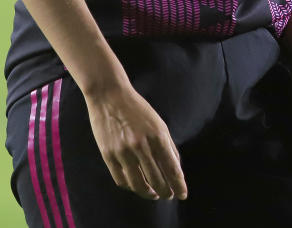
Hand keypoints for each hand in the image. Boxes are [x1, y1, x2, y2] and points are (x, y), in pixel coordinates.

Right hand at [82, 82, 187, 200]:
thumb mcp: (158, 123)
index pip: (172, 168)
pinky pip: (121, 180)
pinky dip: (131, 187)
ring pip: (138, 184)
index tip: (182, 195)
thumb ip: (168, 145)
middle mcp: (141, 146)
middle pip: (157, 180)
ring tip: (154, 194)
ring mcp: (123, 152)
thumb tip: (175, 168)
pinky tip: (136, 186)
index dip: (179, 185)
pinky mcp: (108, 155)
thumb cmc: (137, 108)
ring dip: (148, 193)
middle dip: (165, 192)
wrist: (109, 96)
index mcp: (157, 136)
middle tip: (168, 196)